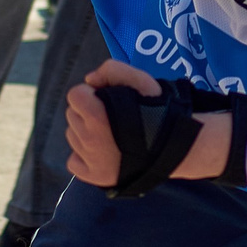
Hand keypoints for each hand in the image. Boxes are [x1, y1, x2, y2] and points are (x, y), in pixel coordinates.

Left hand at [64, 60, 164, 186]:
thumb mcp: (142, 81)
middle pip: (73, 116)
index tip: (105, 99)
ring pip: (73, 137)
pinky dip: (83, 156)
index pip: (75, 95)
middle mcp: (89, 141)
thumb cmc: (157, 111)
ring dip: (85, 132)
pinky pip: (74, 161)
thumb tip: (89, 80)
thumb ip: (113, 70)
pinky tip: (103, 151)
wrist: (174, 146)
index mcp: (97, 116)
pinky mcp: (93, 177)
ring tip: (110, 135)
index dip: (90, 93)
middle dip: (87, 112)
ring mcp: (91, 161)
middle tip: (111, 117)